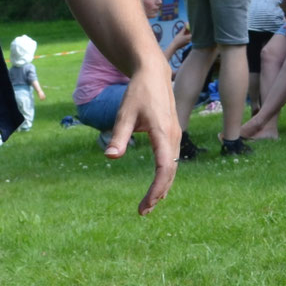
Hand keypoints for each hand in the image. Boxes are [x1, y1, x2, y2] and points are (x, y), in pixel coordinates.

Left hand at [104, 55, 178, 214]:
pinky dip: (165, 176)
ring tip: (148, 204)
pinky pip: (171, 161)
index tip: (144, 205)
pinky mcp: (172, 134)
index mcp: (163, 133)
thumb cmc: (138, 92)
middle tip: (142, 212)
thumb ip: (118, 136)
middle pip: (170, 173)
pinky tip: (156, 186)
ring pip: (172, 168)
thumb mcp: (124, 113)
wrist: (154, 73)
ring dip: (162, 187)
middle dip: (157, 194)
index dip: (155, 190)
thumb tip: (110, 157)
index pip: (164, 169)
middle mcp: (173, 137)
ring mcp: (175, 136)